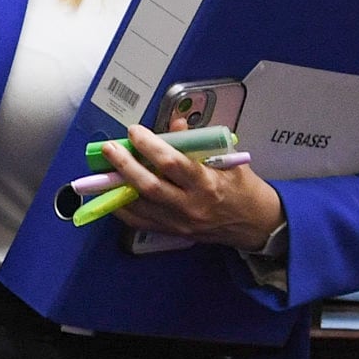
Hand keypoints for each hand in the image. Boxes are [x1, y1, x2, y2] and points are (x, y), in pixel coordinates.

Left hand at [106, 124, 285, 251]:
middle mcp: (191, 206)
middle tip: (109, 149)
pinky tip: (112, 193)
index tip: (135, 131)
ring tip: (102, 169)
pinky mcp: (173, 232)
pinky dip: (122, 207)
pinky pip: (139, 221)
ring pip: (139, 205)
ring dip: (117, 186)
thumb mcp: (229, 160)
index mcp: (208, 184)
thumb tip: (175, 126)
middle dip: (125, 166)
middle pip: (149, 186)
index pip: (173, 163)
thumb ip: (199, 144)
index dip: (150, 146)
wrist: (256, 224)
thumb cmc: (244, 188)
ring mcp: (179, 222)